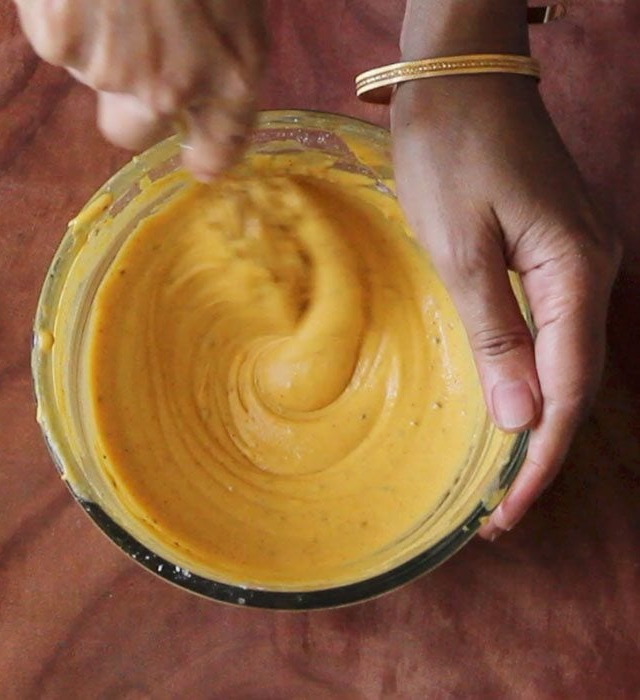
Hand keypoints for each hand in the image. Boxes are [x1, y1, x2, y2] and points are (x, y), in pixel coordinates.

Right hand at [13, 0, 266, 179]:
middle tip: (129, 62)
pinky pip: (58, 39)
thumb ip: (226, 43)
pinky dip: (66, 14)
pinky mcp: (60, 42)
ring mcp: (111, 69)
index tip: (197, 160)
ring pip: (92, 76)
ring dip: (99, 44)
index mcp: (231, 73)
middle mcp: (171, 87)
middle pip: (133, 131)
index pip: (221, 146)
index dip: (207, 157)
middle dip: (129, 107)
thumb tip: (212, 61)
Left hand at [391, 74, 620, 539]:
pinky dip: (531, 378)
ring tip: (502, 478)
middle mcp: (592, 273)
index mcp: (576, 274)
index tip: (509, 512)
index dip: (539, 458)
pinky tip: (511, 405)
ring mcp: (577, 262)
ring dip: (534, 421)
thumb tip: (523, 415)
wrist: (461, 77)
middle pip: (574, 385)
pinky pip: (551, 332)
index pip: (568, 391)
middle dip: (538, 451)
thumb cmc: (453, 150)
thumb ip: (497, 331)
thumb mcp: (461, 246)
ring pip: (565, 363)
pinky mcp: (553, 253)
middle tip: (500, 512)